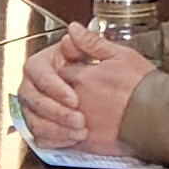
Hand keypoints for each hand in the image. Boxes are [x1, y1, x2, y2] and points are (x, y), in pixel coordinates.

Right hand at [18, 27, 121, 147]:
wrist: (137, 106)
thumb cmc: (125, 81)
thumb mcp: (114, 57)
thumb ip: (91, 43)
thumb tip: (74, 29)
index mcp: (52, 63)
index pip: (37, 71)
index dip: (52, 86)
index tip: (74, 98)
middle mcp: (41, 85)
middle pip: (30, 97)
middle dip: (54, 111)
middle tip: (79, 119)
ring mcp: (42, 108)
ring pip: (33, 119)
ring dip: (54, 127)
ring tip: (81, 131)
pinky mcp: (49, 127)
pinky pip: (40, 137)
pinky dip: (55, 140)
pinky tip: (74, 139)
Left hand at [63, 37, 158, 146]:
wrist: (159, 115)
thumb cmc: (145, 86)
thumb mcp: (121, 55)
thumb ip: (92, 42)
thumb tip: (73, 29)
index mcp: (84, 77)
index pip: (60, 71)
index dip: (68, 71)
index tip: (78, 74)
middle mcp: (78, 99)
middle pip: (55, 95)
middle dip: (60, 93)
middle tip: (76, 93)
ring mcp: (81, 122)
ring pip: (56, 118)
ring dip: (61, 115)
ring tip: (78, 112)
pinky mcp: (87, 142)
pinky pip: (62, 140)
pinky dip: (62, 136)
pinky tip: (74, 131)